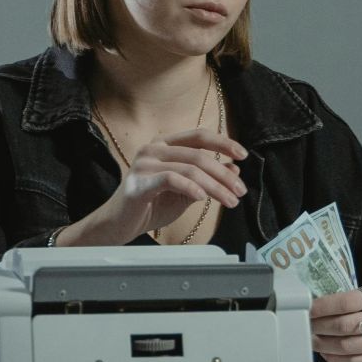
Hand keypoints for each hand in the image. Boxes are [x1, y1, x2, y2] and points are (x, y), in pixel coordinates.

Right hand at [61, 127, 247, 245]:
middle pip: (198, 155)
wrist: (118, 225)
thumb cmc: (149, 206)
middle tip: (240, 191)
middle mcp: (153, 149)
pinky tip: (203, 198)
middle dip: (224, 175)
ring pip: (190, 169)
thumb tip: (233, 168)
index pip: (198, 136)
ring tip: (229, 201)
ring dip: (215, 187)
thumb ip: (204, 178)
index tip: (243, 154)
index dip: (223, 143)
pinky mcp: (138, 183)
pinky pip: (171, 180)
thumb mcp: (184, 190)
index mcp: (164, 145)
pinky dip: (191, 188)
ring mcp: (144, 164)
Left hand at [310, 284, 361, 361]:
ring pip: (347, 346)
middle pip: (345, 325)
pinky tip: (326, 353)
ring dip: (323, 344)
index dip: (323, 307)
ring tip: (313, 340)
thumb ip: (343, 300)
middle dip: (320, 327)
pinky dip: (334, 359)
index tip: (307, 310)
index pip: (347, 301)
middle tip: (307, 327)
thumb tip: (308, 307)